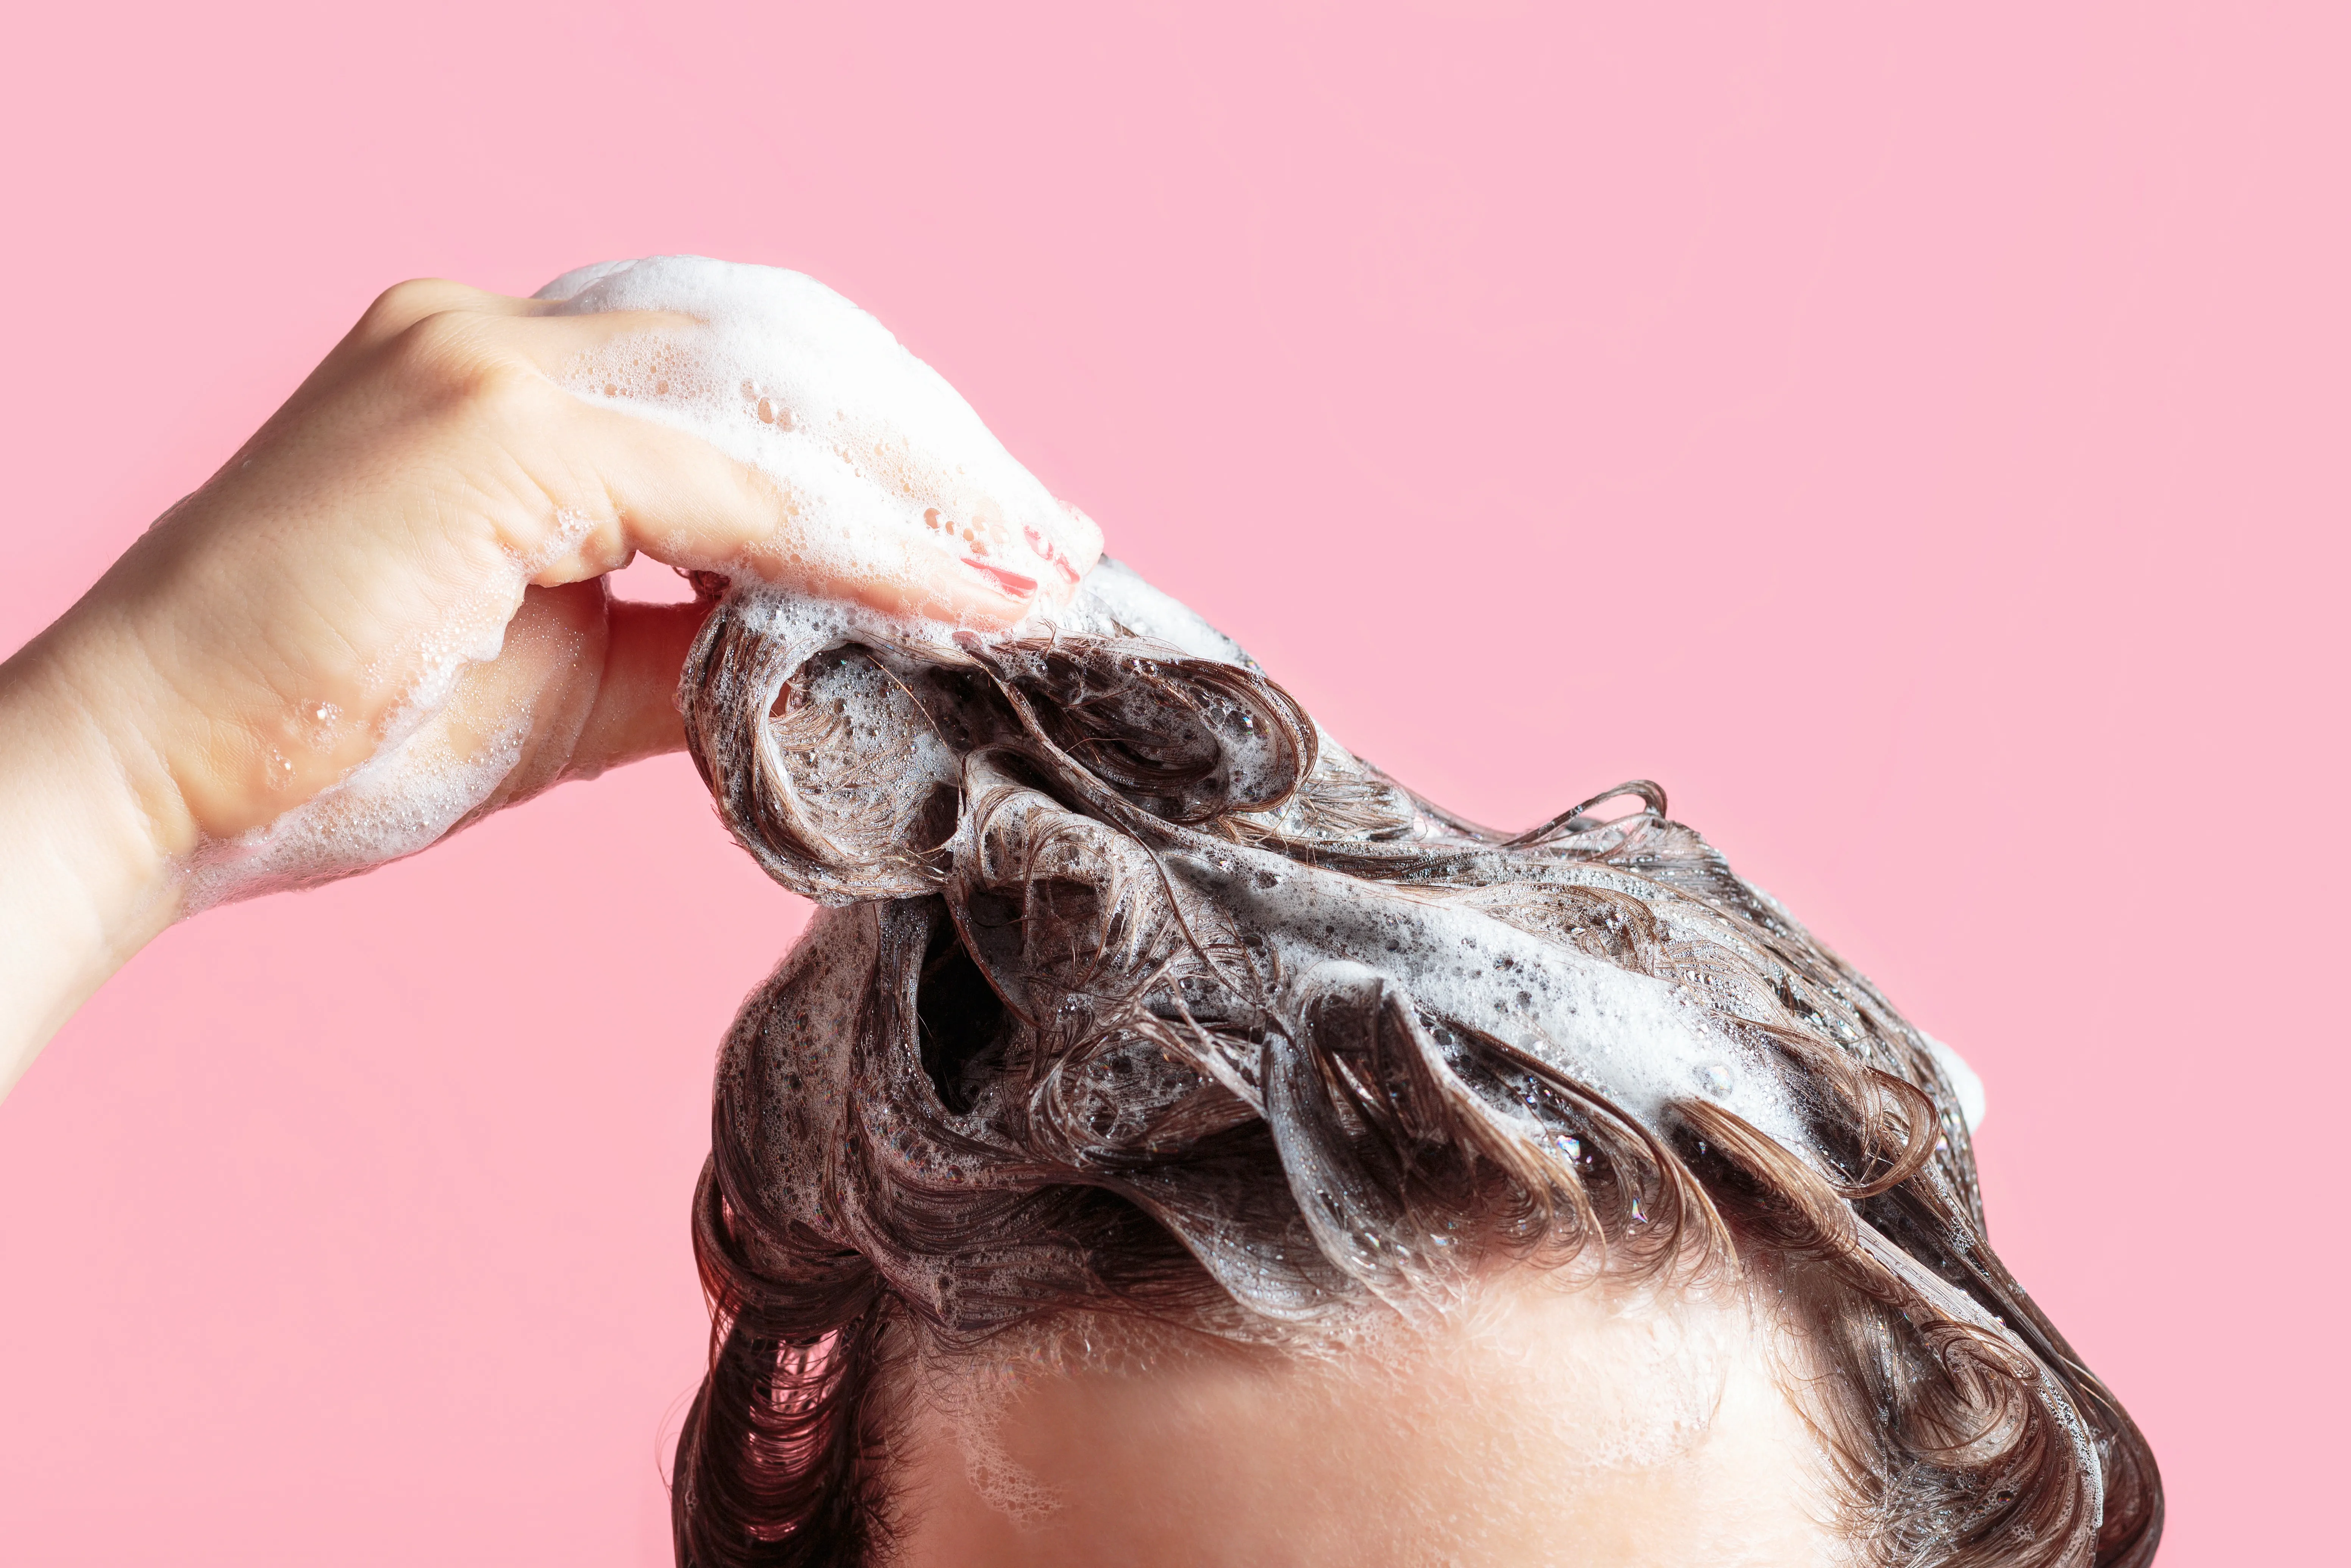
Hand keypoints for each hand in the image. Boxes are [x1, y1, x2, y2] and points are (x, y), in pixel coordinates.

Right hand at [0, 277, 1100, 1089]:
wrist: (140, 787)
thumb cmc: (326, 738)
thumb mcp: (566, 685)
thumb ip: (703, 644)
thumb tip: (841, 650)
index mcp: (507, 368)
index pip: (749, 361)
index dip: (892, 436)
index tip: (1003, 528)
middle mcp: (499, 328)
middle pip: (788, 344)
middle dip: (940, 442)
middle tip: (1059, 539)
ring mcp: (487, 364)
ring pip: (780, 385)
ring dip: (929, 482)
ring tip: (1042, 568)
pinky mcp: (489, 436)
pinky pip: (734, 483)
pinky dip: (863, 544)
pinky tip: (962, 599)